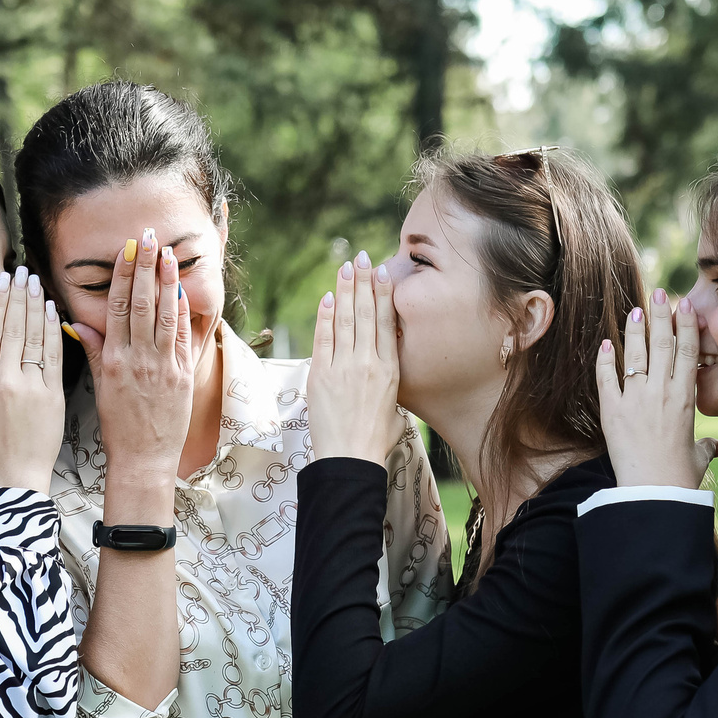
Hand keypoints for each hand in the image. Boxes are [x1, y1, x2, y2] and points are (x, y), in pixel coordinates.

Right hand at [0, 267, 62, 494]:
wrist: (14, 472)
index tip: (4, 281)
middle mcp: (4, 379)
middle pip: (14, 327)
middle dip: (19, 295)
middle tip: (23, 272)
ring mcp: (31, 386)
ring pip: (35, 337)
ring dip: (37, 306)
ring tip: (37, 284)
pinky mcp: (52, 395)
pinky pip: (54, 356)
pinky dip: (54, 331)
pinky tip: (53, 312)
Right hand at [75, 228, 197, 499]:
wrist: (143, 460)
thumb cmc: (119, 427)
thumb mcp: (100, 388)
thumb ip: (95, 352)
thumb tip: (80, 323)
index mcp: (113, 360)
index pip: (118, 307)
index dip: (123, 275)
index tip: (127, 250)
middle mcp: (137, 359)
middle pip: (142, 303)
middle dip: (145, 267)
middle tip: (148, 236)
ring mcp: (161, 367)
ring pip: (164, 315)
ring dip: (167, 281)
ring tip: (168, 253)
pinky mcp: (182, 377)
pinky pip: (182, 338)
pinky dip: (183, 312)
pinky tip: (182, 289)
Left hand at [308, 254, 400, 464]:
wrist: (350, 460)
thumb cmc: (375, 442)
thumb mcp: (395, 409)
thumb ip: (390, 387)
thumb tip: (386, 380)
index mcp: (391, 371)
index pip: (387, 323)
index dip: (384, 295)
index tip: (382, 273)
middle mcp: (369, 363)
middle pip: (367, 313)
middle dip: (363, 282)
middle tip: (361, 258)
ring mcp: (344, 367)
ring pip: (346, 319)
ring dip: (345, 290)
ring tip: (345, 267)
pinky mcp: (322, 376)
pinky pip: (324, 338)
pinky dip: (326, 316)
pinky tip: (329, 297)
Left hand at [593, 288, 717, 489]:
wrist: (654, 492)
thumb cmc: (679, 477)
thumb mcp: (698, 456)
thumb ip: (706, 445)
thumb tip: (717, 446)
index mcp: (686, 398)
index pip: (689, 352)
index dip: (687, 325)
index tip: (684, 304)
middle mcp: (662, 392)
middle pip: (664, 344)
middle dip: (661, 315)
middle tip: (658, 292)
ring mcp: (636, 399)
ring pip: (636, 354)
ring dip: (634, 329)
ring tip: (634, 308)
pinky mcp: (613, 411)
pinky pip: (607, 378)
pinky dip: (605, 360)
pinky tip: (605, 343)